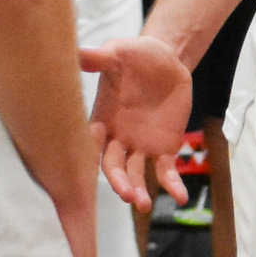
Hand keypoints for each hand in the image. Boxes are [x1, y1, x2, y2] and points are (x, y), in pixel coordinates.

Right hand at [83, 33, 192, 204]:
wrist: (166, 58)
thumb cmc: (135, 55)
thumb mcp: (117, 53)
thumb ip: (98, 59)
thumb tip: (75, 52)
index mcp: (100, 119)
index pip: (89, 144)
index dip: (86, 160)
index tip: (86, 175)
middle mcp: (117, 138)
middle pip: (113, 166)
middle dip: (118, 180)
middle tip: (125, 192)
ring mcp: (140, 146)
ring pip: (135, 174)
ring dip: (138, 190)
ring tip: (143, 204)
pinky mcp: (164, 148)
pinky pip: (166, 171)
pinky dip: (172, 185)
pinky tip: (180, 197)